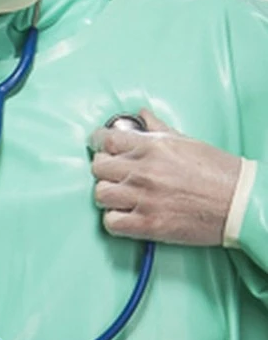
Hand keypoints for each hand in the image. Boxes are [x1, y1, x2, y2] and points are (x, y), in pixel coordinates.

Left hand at [89, 109, 240, 245]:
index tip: (99, 146)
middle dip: (104, 169)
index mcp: (152, 146)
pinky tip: (127, 215)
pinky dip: (115, 220)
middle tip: (115, 173)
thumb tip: (141, 115)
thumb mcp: (186, 141)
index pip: (106, 139)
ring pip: (100, 194)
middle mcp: (144, 170)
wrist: (240, 203)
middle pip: (98, 167)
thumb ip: (157, 129)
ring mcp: (144, 198)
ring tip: (122, 196)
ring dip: (109, 195)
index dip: (98, 142)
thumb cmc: (218, 172)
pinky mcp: (148, 225)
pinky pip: (111, 222)